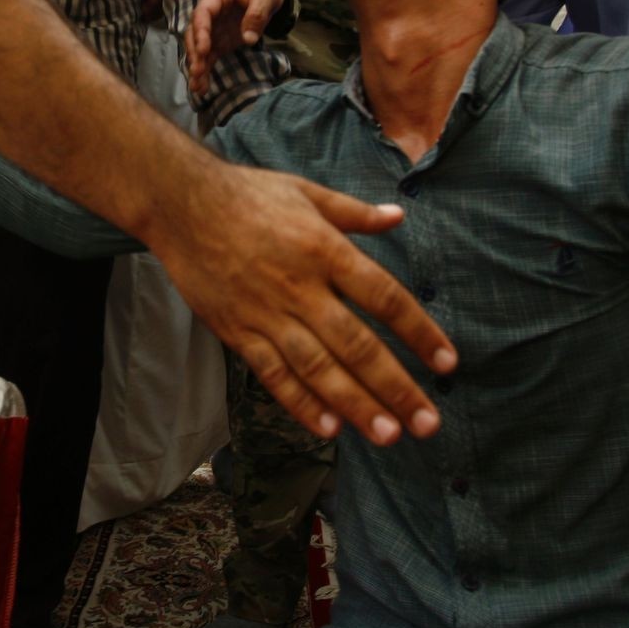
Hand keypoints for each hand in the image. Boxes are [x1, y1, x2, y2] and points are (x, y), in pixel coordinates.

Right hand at [148, 162, 453, 446]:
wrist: (180, 204)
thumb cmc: (248, 193)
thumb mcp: (307, 192)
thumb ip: (355, 213)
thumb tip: (399, 217)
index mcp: (325, 250)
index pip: (384, 297)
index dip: (419, 332)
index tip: (448, 362)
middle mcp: (300, 287)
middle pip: (357, 344)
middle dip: (396, 387)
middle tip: (427, 423)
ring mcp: (267, 313)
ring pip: (318, 368)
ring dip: (355, 405)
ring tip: (387, 435)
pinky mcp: (237, 331)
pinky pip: (273, 373)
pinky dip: (299, 403)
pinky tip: (328, 428)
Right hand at [186, 0, 285, 98]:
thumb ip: (258, 13)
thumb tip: (249, 38)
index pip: (203, 12)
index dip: (200, 31)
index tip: (204, 50)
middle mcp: (210, 12)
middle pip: (195, 32)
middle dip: (195, 53)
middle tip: (198, 71)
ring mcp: (212, 28)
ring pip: (198, 48)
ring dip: (197, 66)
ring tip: (197, 87)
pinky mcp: (217, 42)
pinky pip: (208, 58)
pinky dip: (205, 72)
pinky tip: (202, 88)